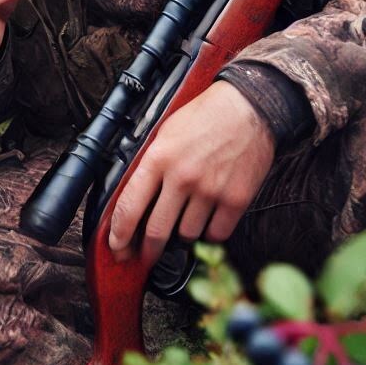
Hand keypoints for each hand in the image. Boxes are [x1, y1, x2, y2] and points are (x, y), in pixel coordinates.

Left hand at [107, 81, 275, 265]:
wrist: (248, 106)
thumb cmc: (204, 116)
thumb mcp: (165, 133)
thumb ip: (151, 164)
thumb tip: (136, 198)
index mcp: (158, 158)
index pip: (130, 205)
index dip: (120, 233)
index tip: (117, 247)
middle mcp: (182, 177)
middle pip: (157, 230)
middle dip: (147, 251)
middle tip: (143, 258)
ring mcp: (210, 190)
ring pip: (187, 235)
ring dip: (182, 236)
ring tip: (183, 224)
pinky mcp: (236, 199)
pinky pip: (217, 233)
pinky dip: (210, 233)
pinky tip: (207, 222)